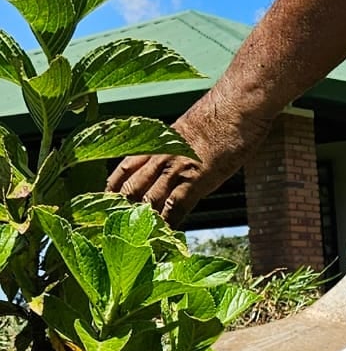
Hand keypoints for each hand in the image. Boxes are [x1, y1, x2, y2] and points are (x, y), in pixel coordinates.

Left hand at [106, 94, 266, 224]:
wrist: (238, 103)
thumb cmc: (222, 113)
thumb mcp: (191, 129)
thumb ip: (178, 148)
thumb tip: (178, 164)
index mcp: (156, 143)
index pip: (122, 172)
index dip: (111, 192)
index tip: (103, 209)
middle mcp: (159, 157)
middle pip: (128, 191)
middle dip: (118, 214)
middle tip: (111, 235)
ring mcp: (175, 169)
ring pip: (146, 203)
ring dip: (140, 225)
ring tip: (134, 246)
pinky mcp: (195, 179)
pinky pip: (173, 208)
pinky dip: (167, 227)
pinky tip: (165, 240)